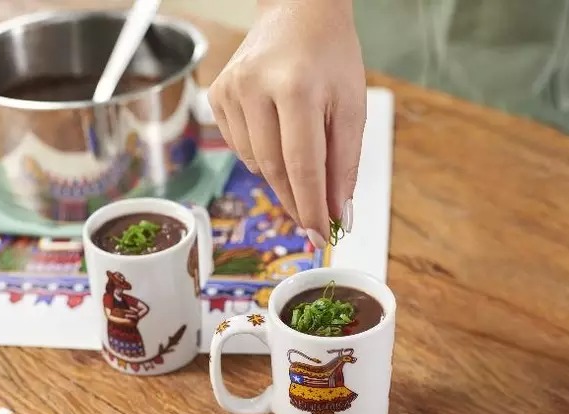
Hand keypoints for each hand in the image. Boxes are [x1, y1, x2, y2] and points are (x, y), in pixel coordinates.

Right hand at [208, 0, 364, 247]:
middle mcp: (255, 87)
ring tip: (302, 153)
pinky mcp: (216, 95)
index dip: (311, 206)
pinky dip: (262, 153)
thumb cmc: (331, 58)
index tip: (320, 236)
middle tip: (313, 223)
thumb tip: (340, 215)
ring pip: (255, 163)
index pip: (302, 165)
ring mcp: (230, 90)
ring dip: (282, 175)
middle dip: (297, 202)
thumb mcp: (352, 108)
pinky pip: (240, 147)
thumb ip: (345, 164)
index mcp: (295, 87)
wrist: (298, 12)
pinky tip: (277, 131)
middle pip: (274, 170)